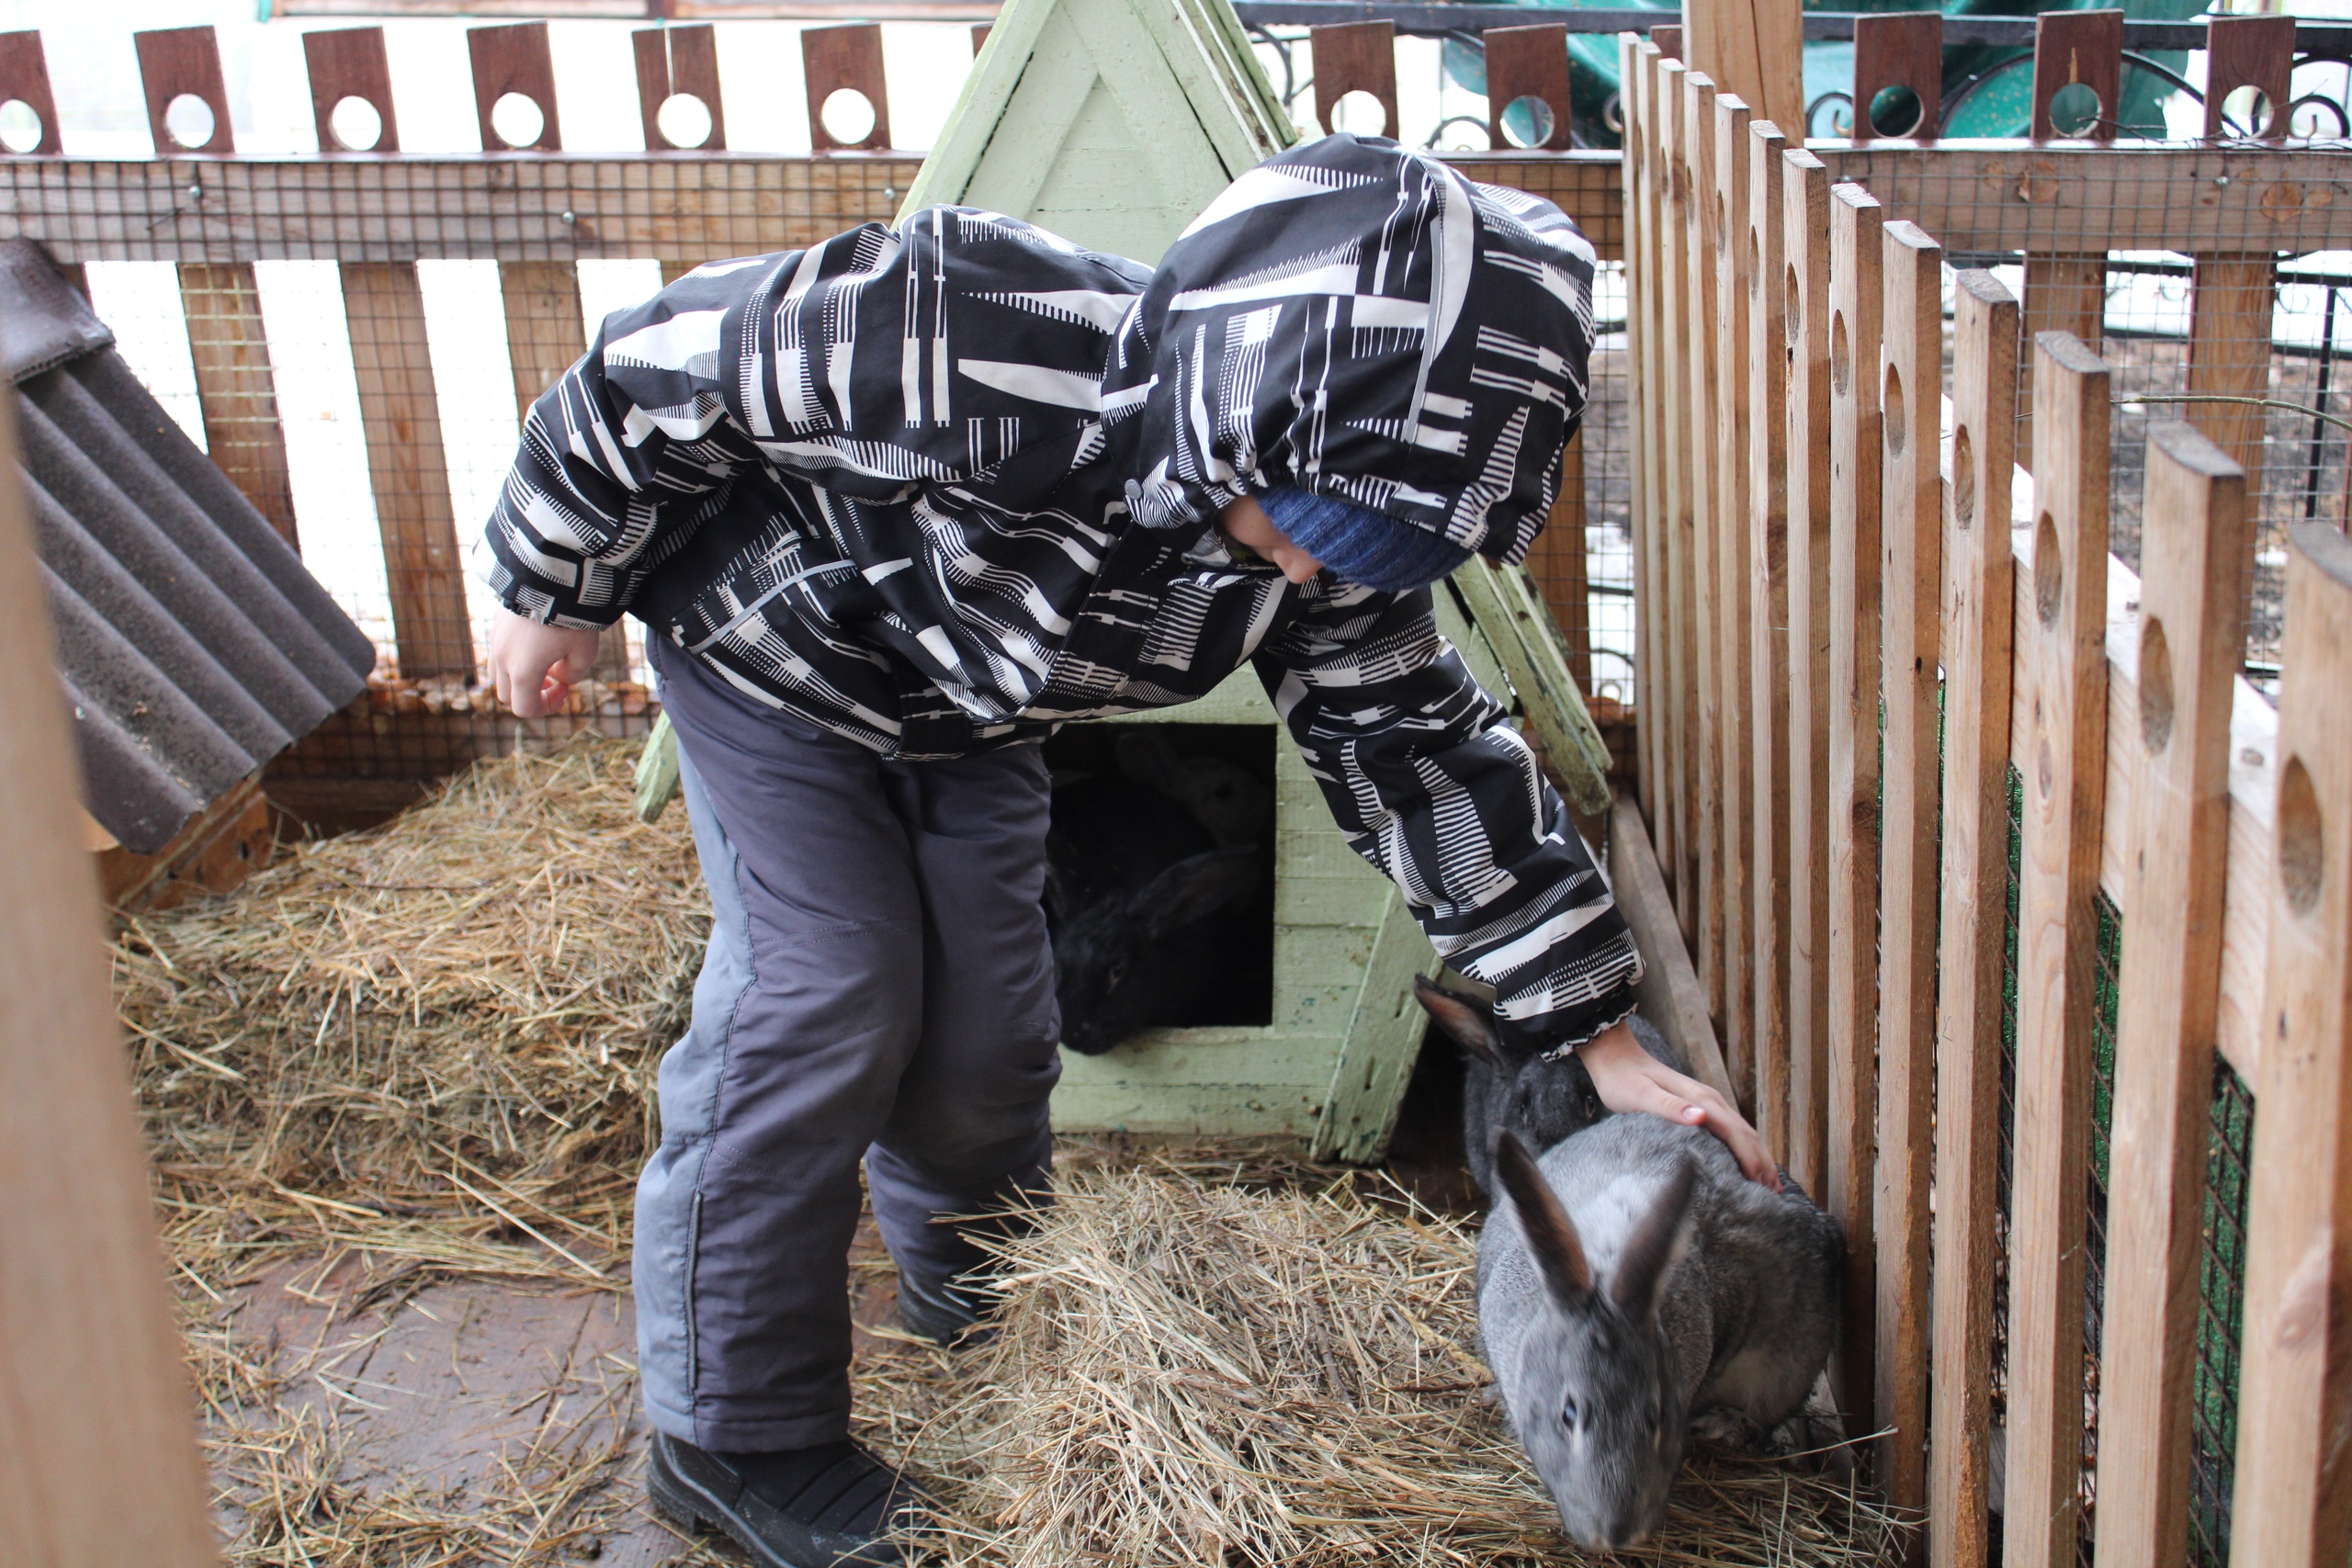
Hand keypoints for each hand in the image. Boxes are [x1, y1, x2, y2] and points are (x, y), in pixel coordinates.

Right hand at [487, 606, 600, 717]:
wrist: (552, 575)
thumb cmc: (572, 617)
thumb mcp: (585, 653)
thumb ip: (571, 674)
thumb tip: (556, 676)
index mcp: (522, 672)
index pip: (524, 708)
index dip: (546, 707)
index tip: (564, 689)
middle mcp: (502, 659)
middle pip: (507, 694)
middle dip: (530, 692)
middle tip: (554, 676)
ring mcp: (495, 640)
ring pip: (497, 674)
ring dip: (518, 676)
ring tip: (543, 660)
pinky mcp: (496, 623)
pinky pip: (498, 651)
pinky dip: (513, 657)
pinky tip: (535, 641)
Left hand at [1578, 1018, 1780, 1190]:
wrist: (1616, 1058)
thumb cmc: (1624, 1081)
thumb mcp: (1641, 1097)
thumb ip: (1670, 1108)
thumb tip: (1703, 1117)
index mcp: (1702, 1100)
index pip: (1737, 1135)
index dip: (1752, 1162)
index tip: (1763, 1189)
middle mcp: (1711, 1101)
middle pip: (1747, 1135)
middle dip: (1763, 1164)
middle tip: (1776, 1197)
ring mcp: (1707, 1103)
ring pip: (1743, 1133)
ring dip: (1759, 1158)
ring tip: (1770, 1186)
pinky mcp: (1700, 1107)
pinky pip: (1730, 1131)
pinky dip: (1745, 1149)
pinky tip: (1746, 1164)